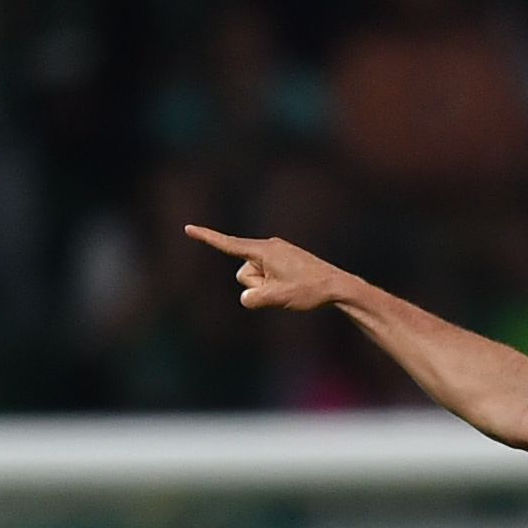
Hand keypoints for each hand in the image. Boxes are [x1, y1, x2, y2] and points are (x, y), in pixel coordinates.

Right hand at [185, 224, 350, 312]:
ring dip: (267, 287)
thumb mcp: (278, 297)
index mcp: (265, 250)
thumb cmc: (310, 290)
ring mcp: (277, 253)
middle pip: (244, 273)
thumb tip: (246, 299)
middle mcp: (269, 247)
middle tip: (284, 289)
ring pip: (256, 277)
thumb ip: (254, 299)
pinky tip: (294, 286)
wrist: (339, 286)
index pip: (229, 245)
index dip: (207, 238)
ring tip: (292, 288)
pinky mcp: (284, 261)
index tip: (188, 228)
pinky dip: (274, 285)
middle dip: (256, 286)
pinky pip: (268, 276)